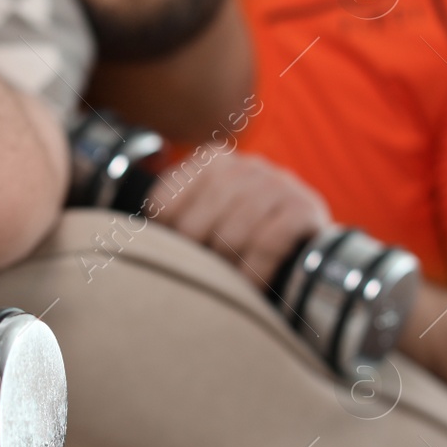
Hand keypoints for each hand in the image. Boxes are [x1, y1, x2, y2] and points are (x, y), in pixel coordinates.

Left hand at [147, 151, 328, 290]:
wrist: (318, 256)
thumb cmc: (249, 245)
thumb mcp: (209, 224)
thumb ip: (175, 223)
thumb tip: (128, 242)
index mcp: (213, 161)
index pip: (164, 203)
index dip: (166, 240)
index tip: (178, 259)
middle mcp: (246, 165)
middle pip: (194, 223)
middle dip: (197, 260)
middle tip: (206, 279)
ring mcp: (278, 183)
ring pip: (230, 235)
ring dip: (228, 270)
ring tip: (231, 285)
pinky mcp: (304, 208)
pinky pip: (267, 242)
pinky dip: (256, 270)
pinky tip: (254, 285)